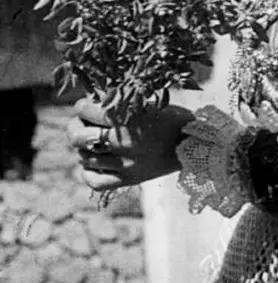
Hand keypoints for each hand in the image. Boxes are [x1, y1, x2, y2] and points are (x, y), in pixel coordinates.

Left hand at [67, 97, 194, 193]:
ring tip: (96, 143)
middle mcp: (123, 141)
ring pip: (84, 157)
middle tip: (83, 125)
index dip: (83, 106)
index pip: (84, 109)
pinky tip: (96, 162)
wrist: (196, 144)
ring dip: (86, 148)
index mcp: (128, 117)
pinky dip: (89, 171)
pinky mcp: (129, 179)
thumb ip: (117, 103)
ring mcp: (125, 164)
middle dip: (75, 127)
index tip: (88, 106)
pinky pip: (94, 180)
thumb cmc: (171, 118)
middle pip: (77, 137)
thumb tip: (87, 106)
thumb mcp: (145, 102)